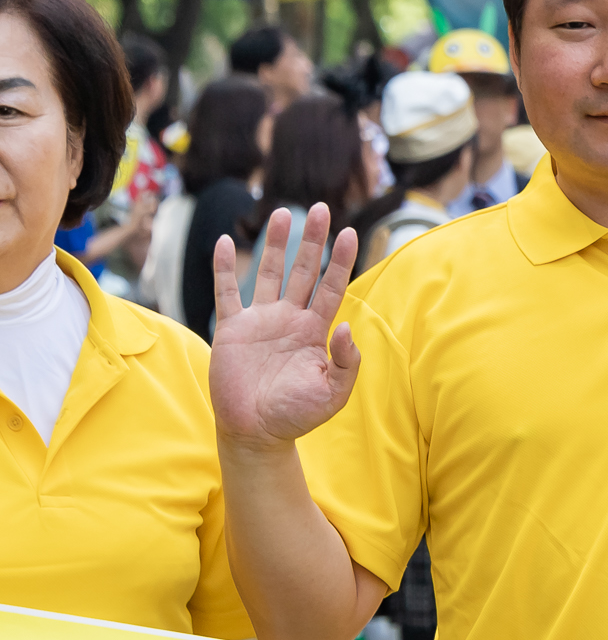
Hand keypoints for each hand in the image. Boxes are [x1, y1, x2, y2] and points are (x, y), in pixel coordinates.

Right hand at [209, 203, 360, 449]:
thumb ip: (347, 361)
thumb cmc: (297, 415)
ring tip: (284, 213)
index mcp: (316, 331)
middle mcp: (289, 319)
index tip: (349, 232)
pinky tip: (229, 242)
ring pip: (269, 273)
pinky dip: (226, 268)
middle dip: (312, 240)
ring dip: (276, 244)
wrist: (257, 432)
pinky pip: (228, 292)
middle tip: (320, 207)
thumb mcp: (334, 393)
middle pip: (303, 270)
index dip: (340, 260)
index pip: (331, 287)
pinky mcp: (231, 329)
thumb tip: (345, 326)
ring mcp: (260, 321)